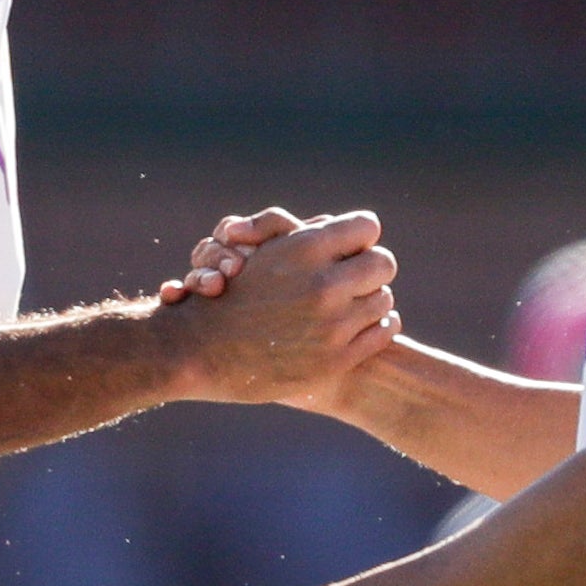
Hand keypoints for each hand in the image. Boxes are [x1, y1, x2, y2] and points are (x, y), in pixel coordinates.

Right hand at [167, 210, 398, 405]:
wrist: (201, 352)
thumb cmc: (228, 294)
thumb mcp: (261, 251)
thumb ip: (304, 234)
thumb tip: (345, 227)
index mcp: (303, 249)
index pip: (367, 227)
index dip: (360, 236)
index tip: (352, 248)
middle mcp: (322, 285)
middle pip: (384, 263)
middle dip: (371, 267)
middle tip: (360, 276)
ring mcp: (332, 325)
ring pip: (384, 298)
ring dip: (371, 298)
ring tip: (356, 302)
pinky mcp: (336, 359)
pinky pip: (382, 331)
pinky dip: (377, 325)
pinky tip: (362, 324)